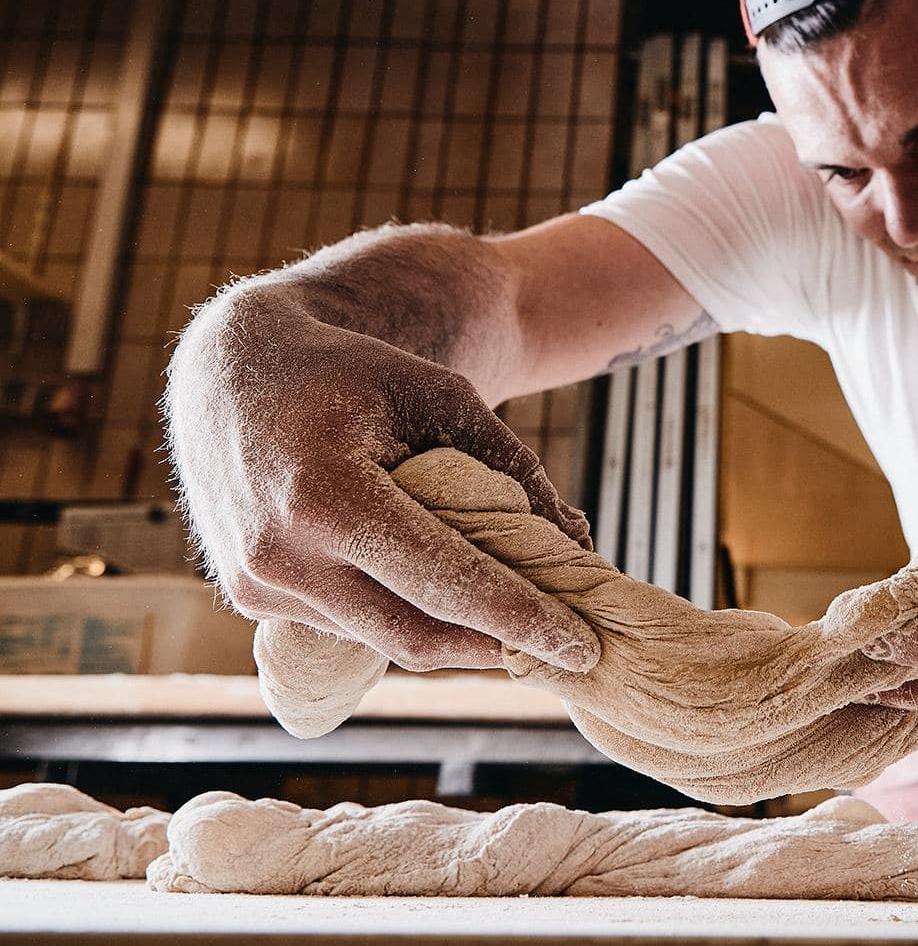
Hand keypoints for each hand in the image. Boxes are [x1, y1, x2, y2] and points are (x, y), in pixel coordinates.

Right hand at [165, 287, 600, 673]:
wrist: (234, 372)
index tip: (582, 645)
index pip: (444, 581)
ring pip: (385, 637)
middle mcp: (281, 553)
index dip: (520, 618)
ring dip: (457, 636)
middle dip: (500, 646)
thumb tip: (578, 541)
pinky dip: (405, 615)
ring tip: (520, 618)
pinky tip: (445, 597)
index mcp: (326, 496)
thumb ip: (510, 466)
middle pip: (417, 633)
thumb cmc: (352, 373)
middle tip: (569, 645)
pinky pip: (350, 623)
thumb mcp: (441, 395)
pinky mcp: (250, 596)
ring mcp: (258, 583)